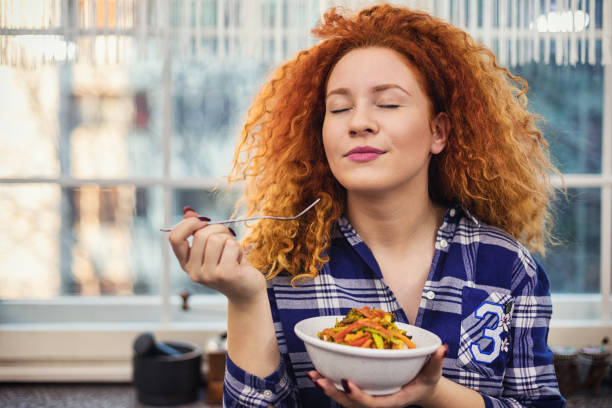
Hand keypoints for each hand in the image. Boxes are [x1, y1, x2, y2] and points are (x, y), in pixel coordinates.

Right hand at [168, 207, 265, 303]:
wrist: (247, 292)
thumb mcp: (213, 248)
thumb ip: (199, 231)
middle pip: (201, 234)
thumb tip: (188, 211)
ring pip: (216, 239)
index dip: (187, 224)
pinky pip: (230, 246)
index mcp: (187, 264)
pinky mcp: (225, 274)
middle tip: (228, 238)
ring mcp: (208, 275)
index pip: (174, 238)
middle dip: (219, 229)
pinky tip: (240, 260)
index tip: (202, 222)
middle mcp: (194, 272)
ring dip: (229, 240)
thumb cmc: (231, 266)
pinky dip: (238, 248)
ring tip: (234, 252)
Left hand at [306, 344, 447, 407]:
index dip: (358, 396)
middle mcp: (378, 401)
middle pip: (352, 403)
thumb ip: (436, 361)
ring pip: (344, 398)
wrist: (423, 389)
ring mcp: (369, 396)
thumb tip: (442, 348)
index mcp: (393, 400)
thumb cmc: (427, 380)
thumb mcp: (434, 372)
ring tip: (311, 374)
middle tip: (318, 379)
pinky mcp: (364, 390)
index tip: (347, 383)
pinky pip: (345, 389)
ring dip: (327, 386)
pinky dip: (331, 380)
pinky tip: (319, 370)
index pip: (373, 403)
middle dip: (334, 392)